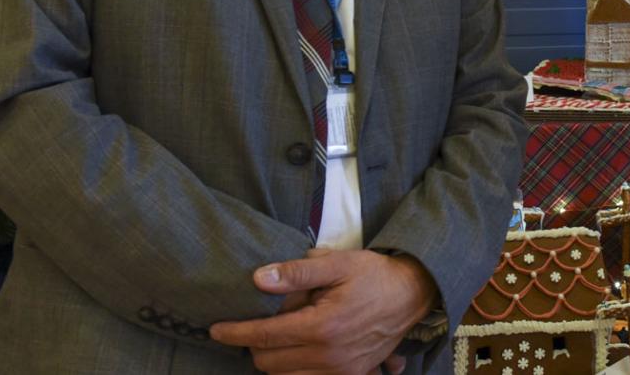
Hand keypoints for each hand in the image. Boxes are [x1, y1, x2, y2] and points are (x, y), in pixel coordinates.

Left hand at [210, 249, 437, 374]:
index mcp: (323, 326)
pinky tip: (295, 352)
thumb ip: (297, 274)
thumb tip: (258, 279)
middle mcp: (329, 355)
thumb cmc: (375, 275)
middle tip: (256, 325)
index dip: (235, 333)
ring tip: (277, 337)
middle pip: (268, 363)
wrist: (413, 294)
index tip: (216, 329)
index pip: (265, 336)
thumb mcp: (338, 264)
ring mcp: (341, 371)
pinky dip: (293, 371)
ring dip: (273, 360)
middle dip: (254, 345)